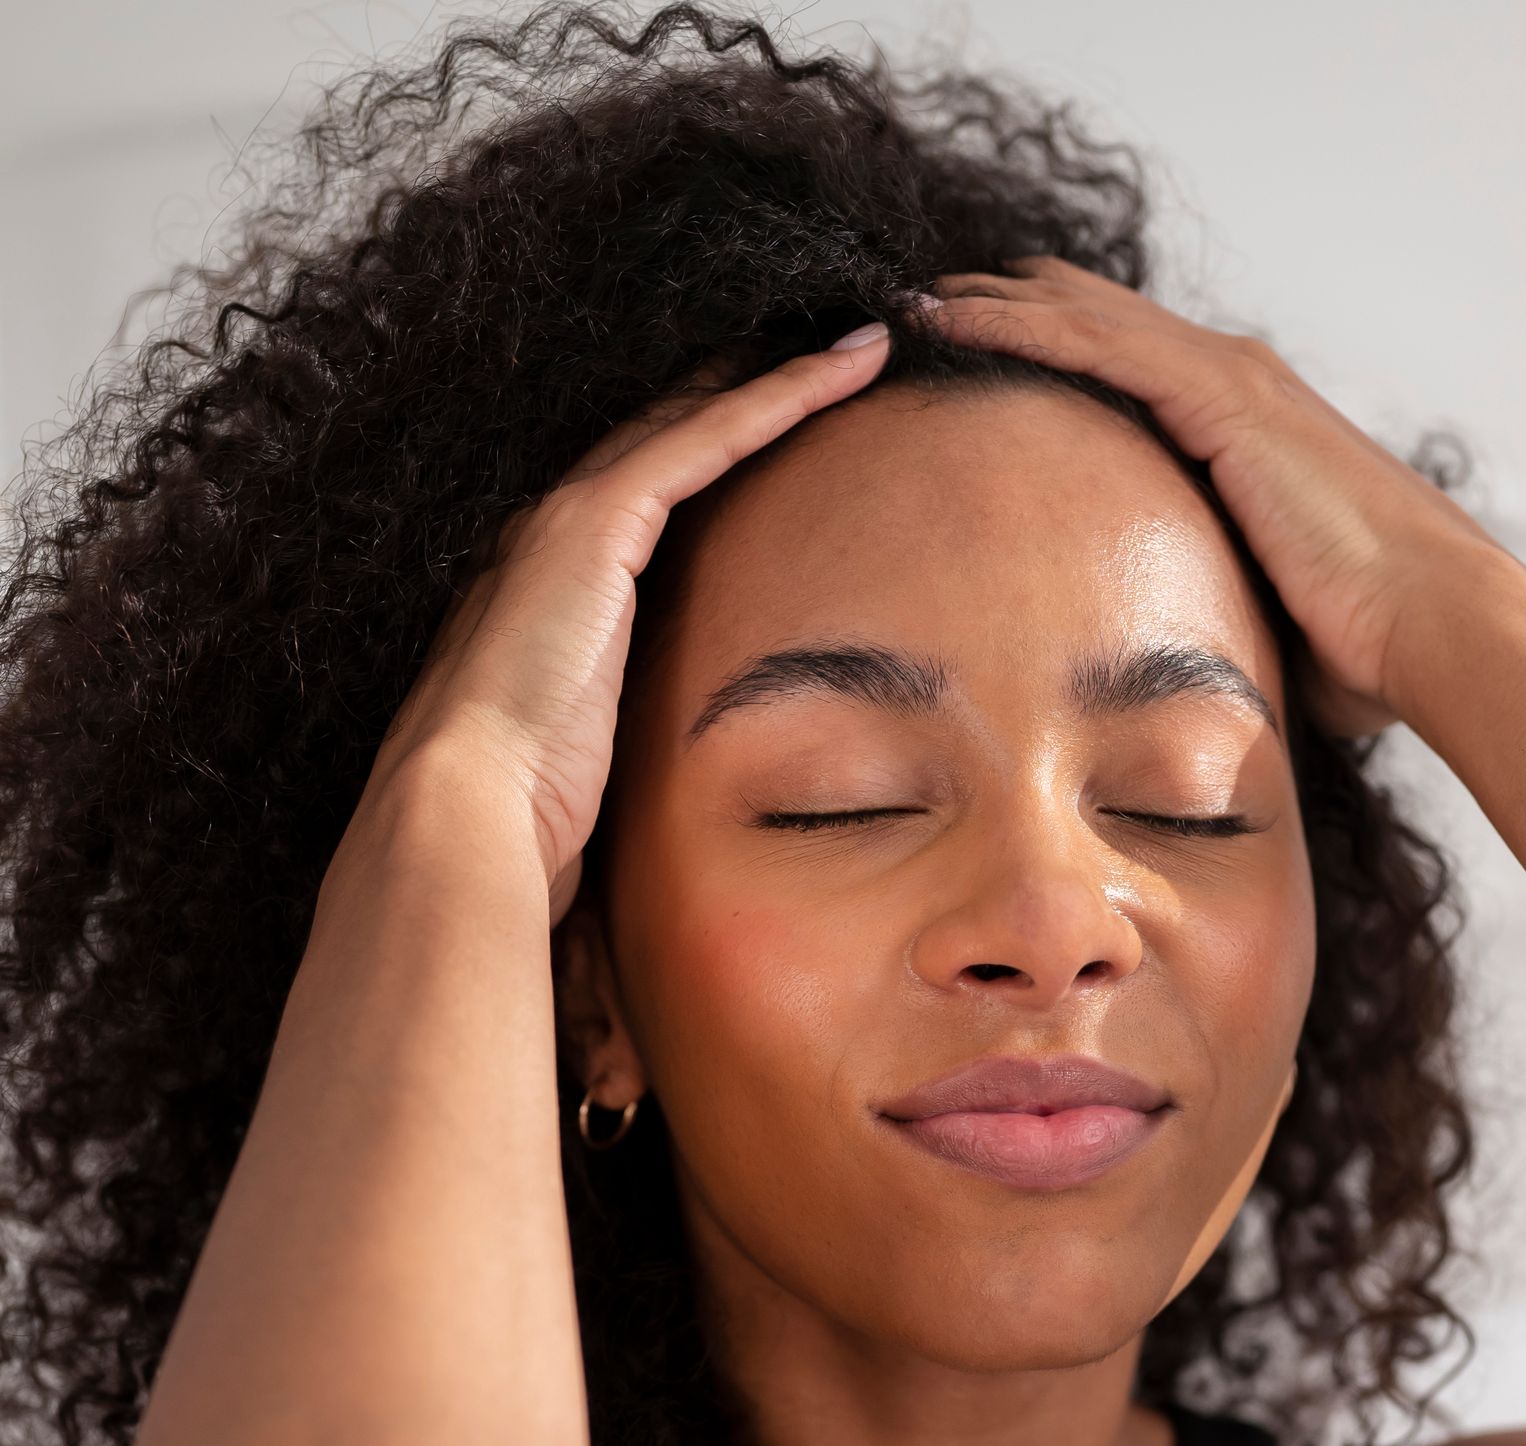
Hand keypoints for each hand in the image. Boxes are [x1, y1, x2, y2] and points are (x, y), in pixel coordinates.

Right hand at [367, 328, 892, 924]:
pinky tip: (848, 362)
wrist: (463, 814)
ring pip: (696, 421)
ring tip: (864, 336)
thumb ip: (629, 762)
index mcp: (551, 599)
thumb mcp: (593, 780)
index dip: (716, 456)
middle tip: (834, 343)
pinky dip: (781, 394)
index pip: (647, 504)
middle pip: (671, 441)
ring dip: (782, 370)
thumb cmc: (521, 823)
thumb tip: (678, 832)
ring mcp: (572, 521)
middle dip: (748, 387)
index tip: (781, 428)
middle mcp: (553, 540)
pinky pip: (710, 437)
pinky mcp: (600, 523)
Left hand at [924, 261, 1504, 737]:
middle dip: (1010, 308)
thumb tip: (1176, 686)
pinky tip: (952, 320)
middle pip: (1097, 321)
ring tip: (913, 301)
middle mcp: (1235, 384)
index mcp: (1244, 429)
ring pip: (1085, 316)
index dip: (1051, 352)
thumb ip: (1214, 619)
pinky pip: (1097, 346)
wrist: (1431, 625)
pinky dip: (1020, 325)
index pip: (1128, 368)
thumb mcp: (1266, 619)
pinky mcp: (1222, 398)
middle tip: (923, 309)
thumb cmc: (1369, 649)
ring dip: (995, 303)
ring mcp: (1230, 382)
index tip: (973, 360)